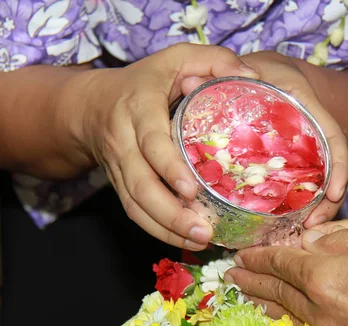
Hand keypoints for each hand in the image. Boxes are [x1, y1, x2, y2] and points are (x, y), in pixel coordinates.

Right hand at [70, 44, 257, 249]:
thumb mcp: (177, 58)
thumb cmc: (147, 81)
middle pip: (140, 185)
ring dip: (166, 228)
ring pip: (135, 206)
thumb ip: (213, 61)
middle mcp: (123, 141)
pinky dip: (159, 231)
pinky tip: (186, 241)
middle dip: (170, 213)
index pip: (150, 141)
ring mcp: (120, 169)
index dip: (168, 167)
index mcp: (138, 108)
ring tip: (201, 241)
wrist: (93, 105)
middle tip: (203, 230)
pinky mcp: (121, 186)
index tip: (191, 189)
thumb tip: (250, 77)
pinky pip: (135, 213)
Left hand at [226, 223, 347, 325]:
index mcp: (327, 275)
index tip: (244, 253)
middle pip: (280, 289)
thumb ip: (346, 240)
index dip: (263, 255)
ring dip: (267, 300)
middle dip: (255, 279)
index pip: (284, 261)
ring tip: (249, 294)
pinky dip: (291, 317)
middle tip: (233, 274)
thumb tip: (313, 242)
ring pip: (291, 312)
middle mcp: (322, 307)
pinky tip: (288, 316)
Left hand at [236, 51, 347, 226]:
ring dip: (314, 212)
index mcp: (310, 109)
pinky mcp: (294, 165)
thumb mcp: (250, 69)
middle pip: (332, 172)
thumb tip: (189, 82)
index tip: (334, 193)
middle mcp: (314, 135)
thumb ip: (222, 75)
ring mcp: (307, 154)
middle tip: (313, 227)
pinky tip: (284, 227)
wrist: (275, 75)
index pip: (334, 138)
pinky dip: (296, 208)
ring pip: (319, 185)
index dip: (339, 167)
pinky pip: (301, 188)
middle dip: (327, 203)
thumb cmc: (265, 72)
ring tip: (300, 235)